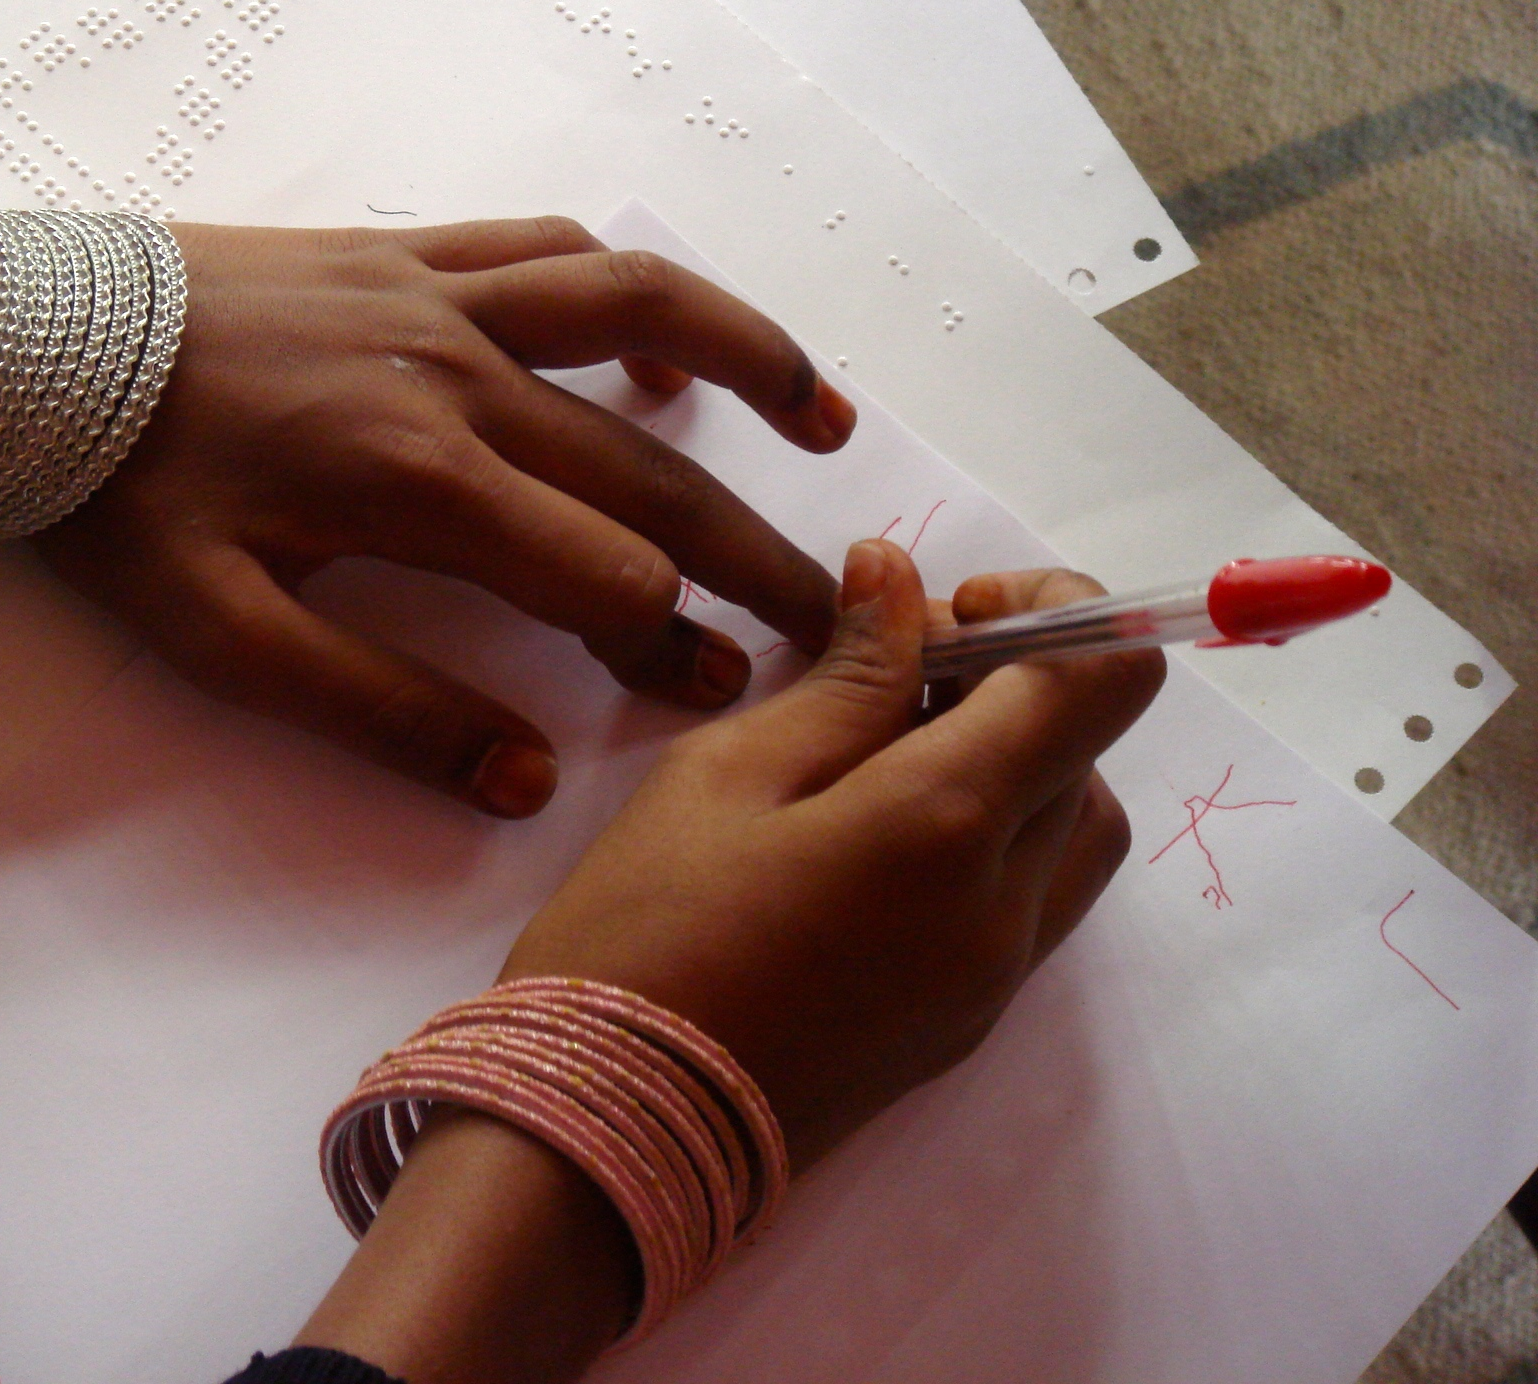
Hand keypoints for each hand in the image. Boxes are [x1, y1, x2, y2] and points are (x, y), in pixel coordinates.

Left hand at [37, 217, 853, 816]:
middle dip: (746, 551)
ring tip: (824, 421)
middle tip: (825, 611)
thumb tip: (519, 782)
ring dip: (748, 361)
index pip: (601, 572)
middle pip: (648, 469)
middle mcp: (461, 375)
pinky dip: (631, 291)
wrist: (23, 350)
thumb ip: (380, 712)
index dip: (670, 643)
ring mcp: (442, 297)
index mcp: (421, 483)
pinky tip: (664, 339)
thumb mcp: (223, 638)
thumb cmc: (117, 502)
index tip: (720, 694)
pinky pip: (551, 250)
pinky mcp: (409, 250)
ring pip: (638, 313)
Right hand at [297, 543, 1163, 1383]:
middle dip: (1022, 684)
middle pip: (1091, 755)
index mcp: (946, 823)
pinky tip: (884, 832)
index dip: (1055, 613)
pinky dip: (997, 839)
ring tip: (894, 752)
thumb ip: (843, 677)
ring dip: (1024, 766)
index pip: (1099, 685)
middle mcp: (1002, 906)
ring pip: (1074, 835)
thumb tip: (902, 581)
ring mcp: (994, 980)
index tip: (954, 608)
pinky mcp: (966, 1027)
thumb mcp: (726, 773)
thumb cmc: (643, 932)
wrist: (611, 1129)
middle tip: (902, 669)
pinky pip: (1030, 904)